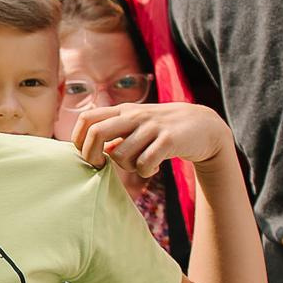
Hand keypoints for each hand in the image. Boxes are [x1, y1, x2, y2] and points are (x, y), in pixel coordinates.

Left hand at [73, 100, 233, 179]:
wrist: (204, 126)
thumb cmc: (162, 130)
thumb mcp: (137, 126)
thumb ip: (116, 136)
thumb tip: (98, 153)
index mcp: (123, 110)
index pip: (86, 119)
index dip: (78, 139)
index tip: (88, 155)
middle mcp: (134, 115)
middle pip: (96, 133)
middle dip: (91, 156)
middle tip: (101, 166)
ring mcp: (151, 126)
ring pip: (120, 155)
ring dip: (127, 167)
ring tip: (140, 164)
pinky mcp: (168, 139)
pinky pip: (144, 164)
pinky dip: (146, 171)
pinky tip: (154, 168)